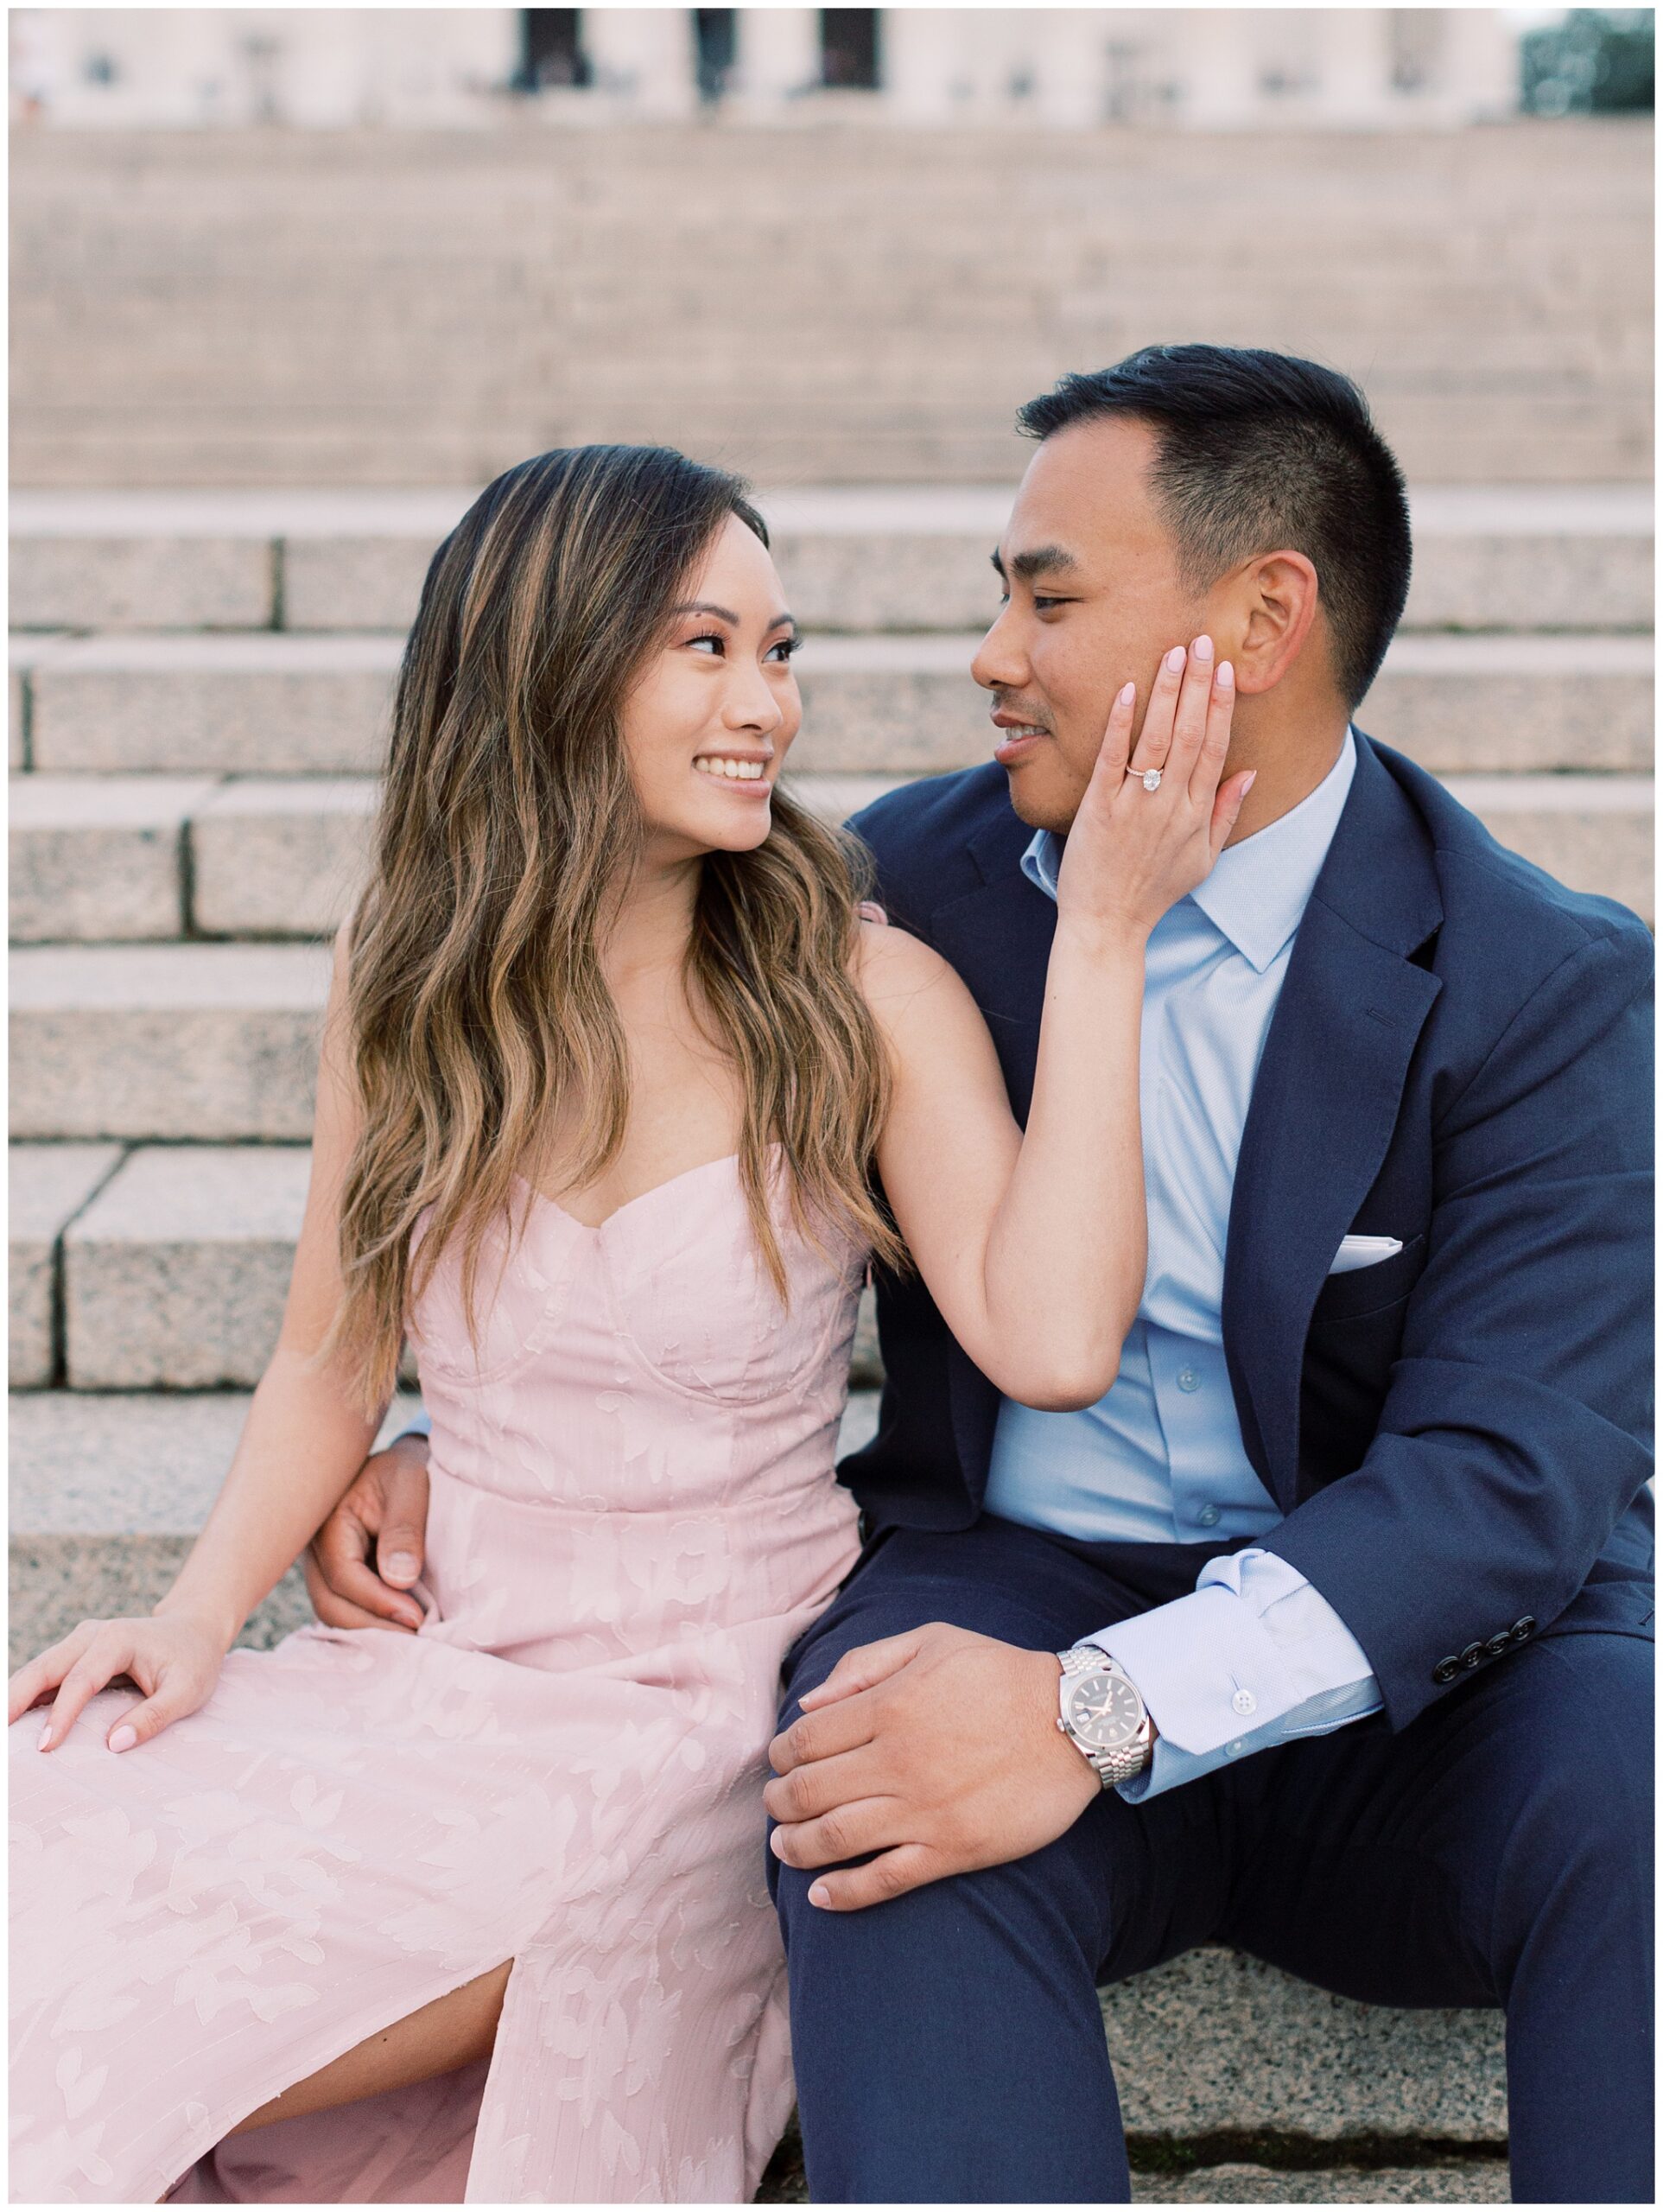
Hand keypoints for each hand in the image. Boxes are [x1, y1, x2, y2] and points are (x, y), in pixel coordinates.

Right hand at [8, 1610, 227, 1752]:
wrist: (194, 1630)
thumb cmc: (193, 1661)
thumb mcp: (189, 1691)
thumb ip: (155, 1716)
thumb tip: (115, 1745)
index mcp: (117, 1640)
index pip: (81, 1679)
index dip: (62, 1714)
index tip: (45, 1747)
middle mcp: (91, 1635)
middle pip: (43, 1668)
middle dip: (13, 1700)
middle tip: (1, 1736)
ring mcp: (79, 1642)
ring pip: (36, 1670)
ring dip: (12, 1699)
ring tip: (4, 1732)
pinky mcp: (74, 1655)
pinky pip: (44, 1677)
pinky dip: (24, 1698)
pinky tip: (13, 1723)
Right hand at [303, 1432, 430, 1632]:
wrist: (395, 1466)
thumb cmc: (404, 1471)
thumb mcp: (410, 1485)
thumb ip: (404, 1529)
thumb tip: (399, 1580)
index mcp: (328, 1524)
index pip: (344, 1577)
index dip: (379, 1602)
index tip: (417, 1617)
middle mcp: (315, 1551)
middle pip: (330, 1605)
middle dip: (373, 1628)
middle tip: (417, 1640)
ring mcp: (321, 1568)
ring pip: (335, 1613)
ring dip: (372, 1632)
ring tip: (412, 1639)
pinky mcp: (336, 1580)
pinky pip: (345, 1609)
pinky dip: (371, 1624)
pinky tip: (401, 1629)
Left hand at [764, 1623, 1101, 1911]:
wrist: (1076, 1721)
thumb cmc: (1000, 1674)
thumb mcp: (932, 1641)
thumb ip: (865, 1664)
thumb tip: (807, 1704)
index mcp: (889, 1705)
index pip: (805, 1739)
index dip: (779, 1755)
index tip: (777, 1761)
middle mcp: (898, 1759)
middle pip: (808, 1792)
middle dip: (778, 1802)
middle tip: (773, 1806)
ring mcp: (924, 1809)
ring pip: (835, 1838)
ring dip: (797, 1847)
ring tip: (784, 1846)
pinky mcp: (952, 1849)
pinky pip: (885, 1879)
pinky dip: (844, 1893)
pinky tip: (820, 1896)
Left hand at [1054, 636, 1252, 945]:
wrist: (1107, 924)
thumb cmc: (1155, 891)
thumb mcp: (1203, 858)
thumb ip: (1226, 813)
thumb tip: (1250, 772)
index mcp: (1196, 815)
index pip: (1215, 748)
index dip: (1222, 706)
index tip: (1227, 669)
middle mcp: (1169, 805)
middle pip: (1190, 734)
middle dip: (1198, 685)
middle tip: (1203, 641)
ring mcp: (1133, 806)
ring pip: (1156, 739)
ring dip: (1167, 693)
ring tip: (1174, 654)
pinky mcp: (1098, 809)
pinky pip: (1111, 759)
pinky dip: (1121, 723)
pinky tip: (1129, 689)